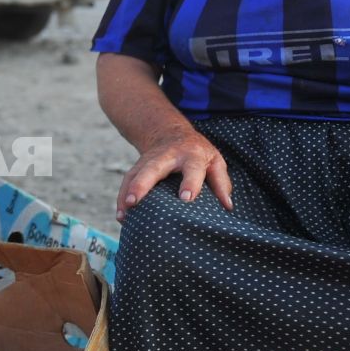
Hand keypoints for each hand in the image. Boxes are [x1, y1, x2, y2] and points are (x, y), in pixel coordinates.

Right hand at [115, 126, 232, 222]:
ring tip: (124, 213)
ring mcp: (148, 161)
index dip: (189, 182)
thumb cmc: (198, 154)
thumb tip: (227, 207)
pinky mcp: (137, 167)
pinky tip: (122, 216)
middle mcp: (166, 156)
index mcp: (191, 155)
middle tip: (135, 200)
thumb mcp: (215, 161)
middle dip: (142, 184)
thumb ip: (221, 183)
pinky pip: (126, 182)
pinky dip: (122, 198)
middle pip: (152, 168)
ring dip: (127, 193)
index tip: (186, 198)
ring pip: (135, 174)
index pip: (191, 168)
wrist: (171, 134)